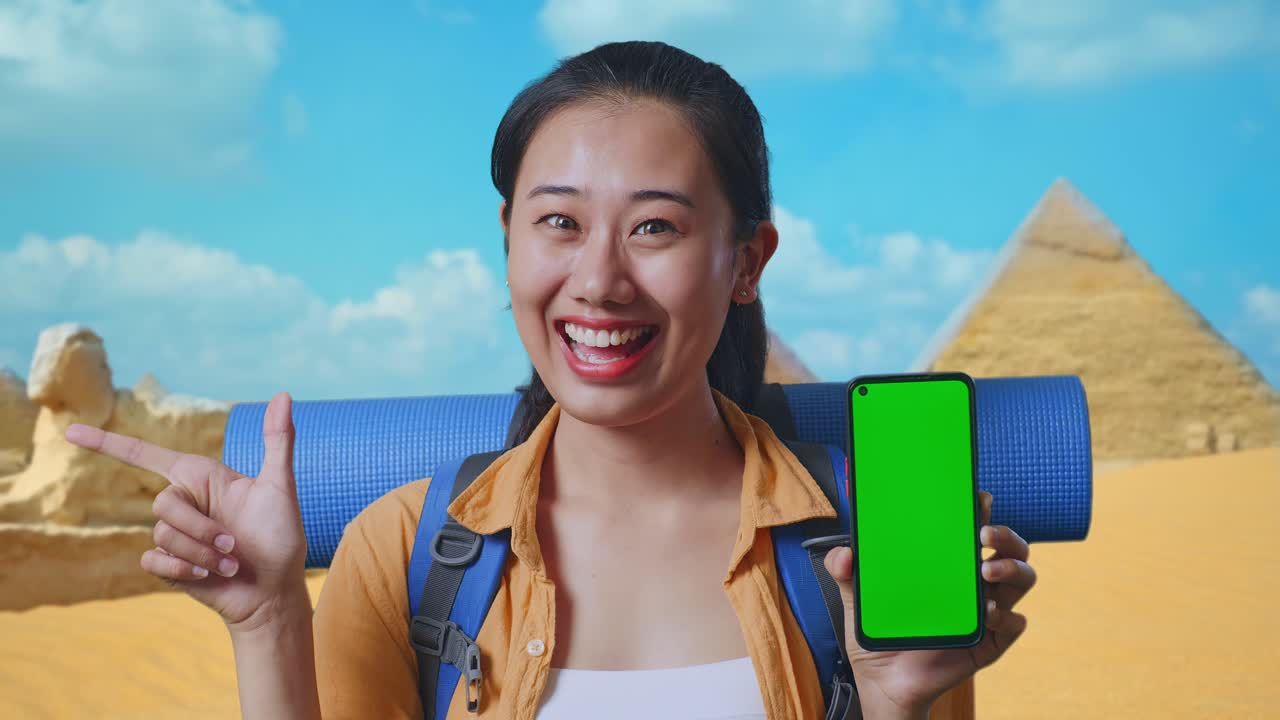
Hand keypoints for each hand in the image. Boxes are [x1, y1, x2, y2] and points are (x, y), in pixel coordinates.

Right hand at [65, 392, 307, 633]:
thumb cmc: (282, 538)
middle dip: (201, 529)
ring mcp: (174, 535)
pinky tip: (207, 576)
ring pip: (162, 535)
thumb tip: (283, 395)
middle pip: (162, 505)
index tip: (69, 433)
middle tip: (234, 545)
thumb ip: (277, 441)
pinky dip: (183, 569)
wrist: (274, 591)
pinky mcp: (168, 565)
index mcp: (200, 478)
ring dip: (201, 554)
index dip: (107, 443)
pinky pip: (153, 560)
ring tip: (231, 564)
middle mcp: (183, 503)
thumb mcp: (280, 487)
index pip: (146, 456)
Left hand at [823, 491, 1036, 715]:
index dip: (982, 509)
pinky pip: (1014, 625)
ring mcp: (986, 610)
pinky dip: (1007, 616)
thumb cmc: (880, 631)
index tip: (978, 496)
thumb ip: (846, 572)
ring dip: (1012, 568)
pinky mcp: (989, 643)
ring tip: (987, 571)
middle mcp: (973, 581)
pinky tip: (987, 613)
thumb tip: (845, 554)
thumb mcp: (857, 599)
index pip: (973, 527)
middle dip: (1006, 534)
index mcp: (948, 562)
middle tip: (984, 533)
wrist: (884, 682)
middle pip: (1009, 547)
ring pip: (1021, 578)